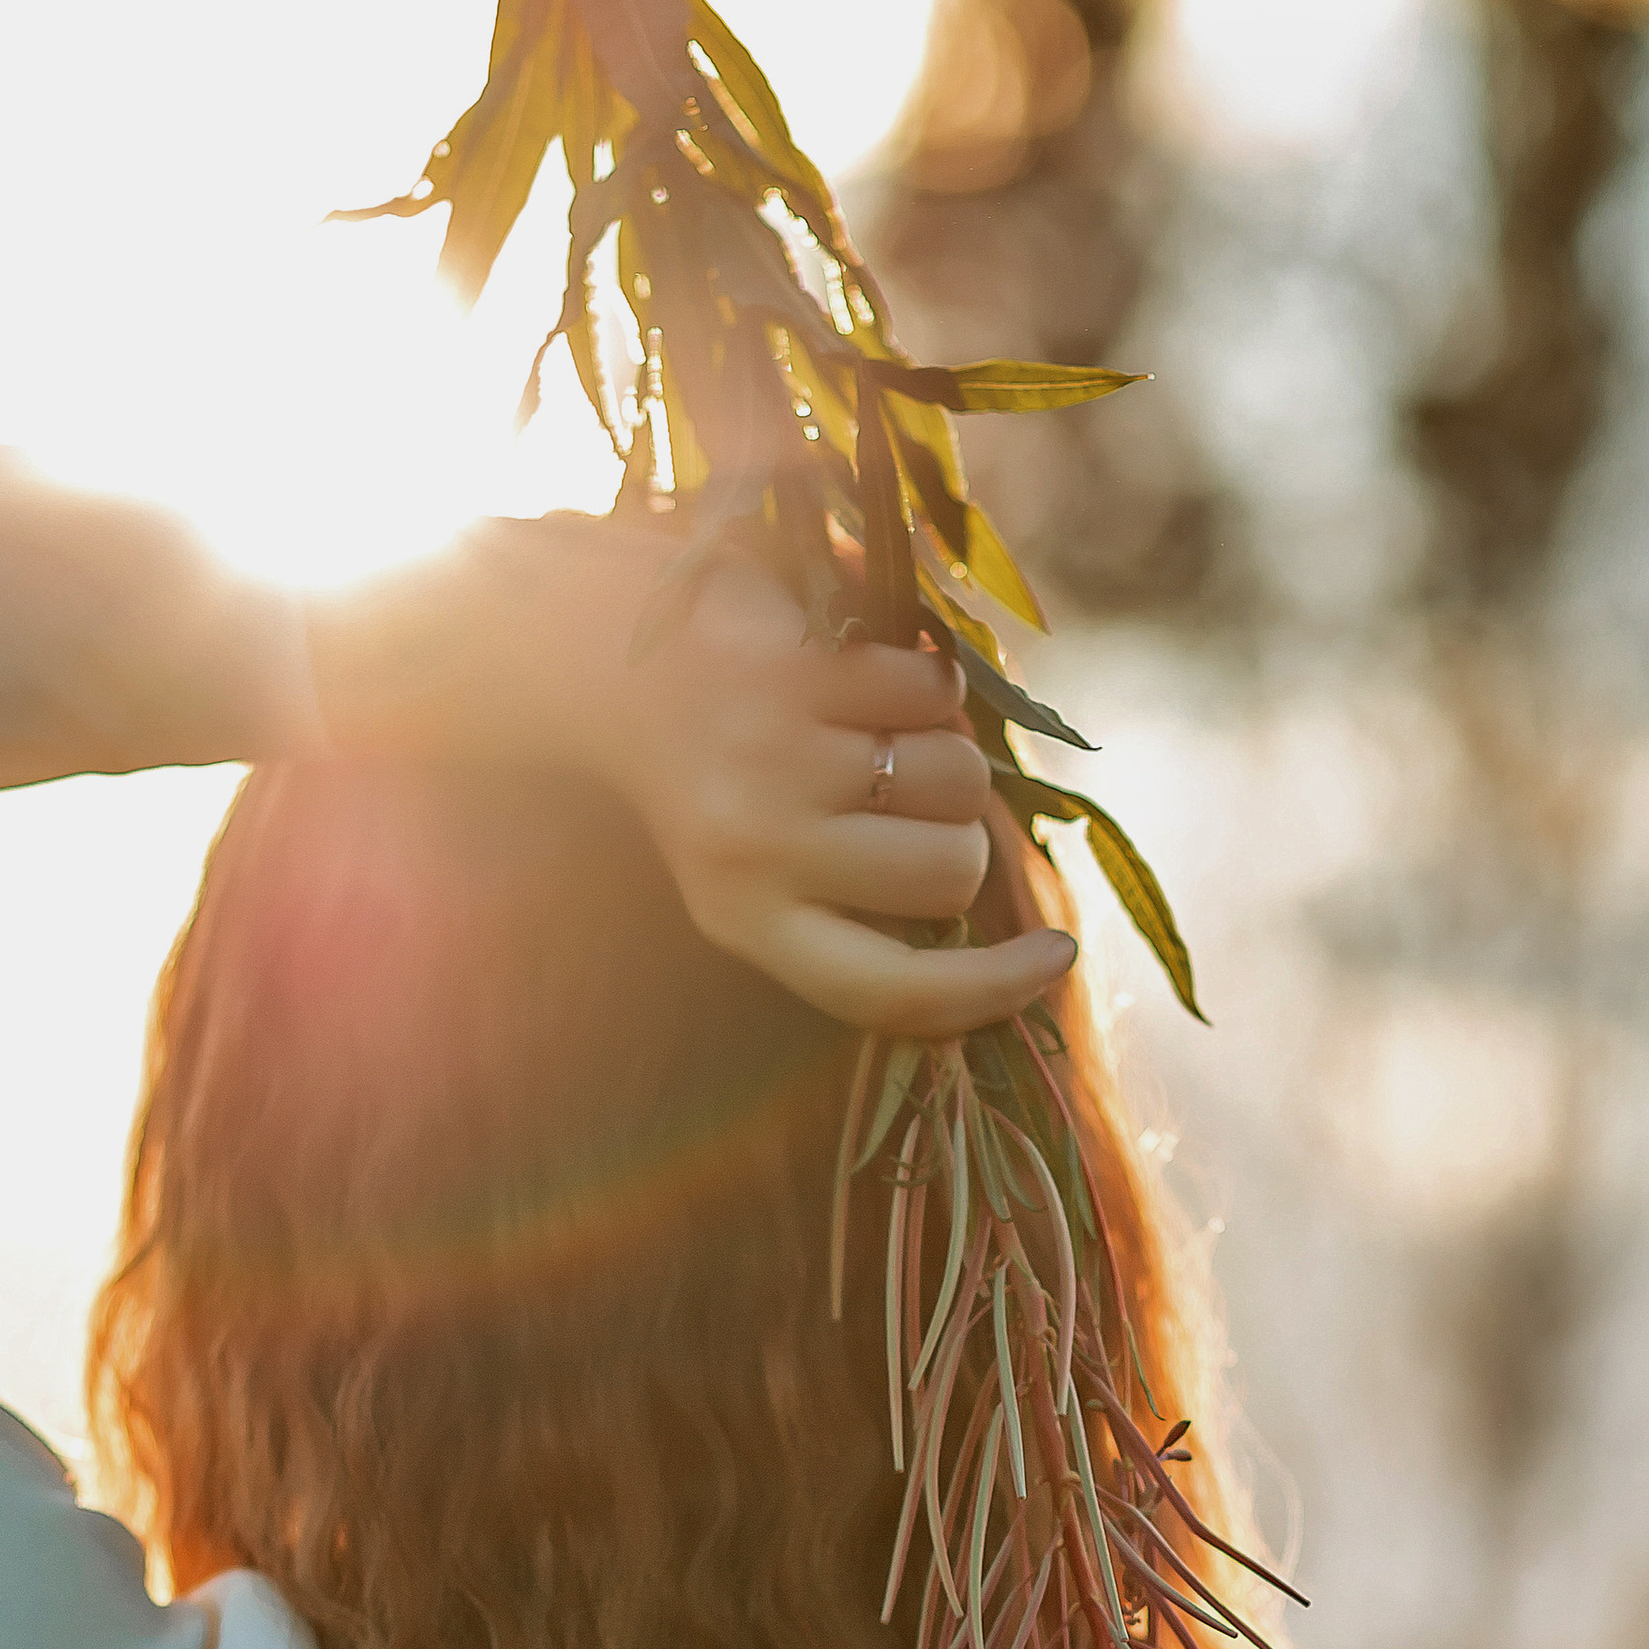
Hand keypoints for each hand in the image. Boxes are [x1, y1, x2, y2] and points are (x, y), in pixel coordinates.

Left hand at [568, 540, 1076, 1036]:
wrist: (594, 652)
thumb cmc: (707, 775)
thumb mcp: (754, 873)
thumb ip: (855, 909)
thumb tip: (999, 934)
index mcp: (747, 923)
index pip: (891, 996)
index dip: (990, 992)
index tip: (1054, 959)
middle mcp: (757, 852)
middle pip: (949, 876)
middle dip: (961, 833)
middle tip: (909, 796)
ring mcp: (775, 757)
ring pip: (954, 778)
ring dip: (947, 749)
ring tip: (880, 730)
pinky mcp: (793, 668)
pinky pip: (930, 690)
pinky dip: (921, 677)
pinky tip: (862, 672)